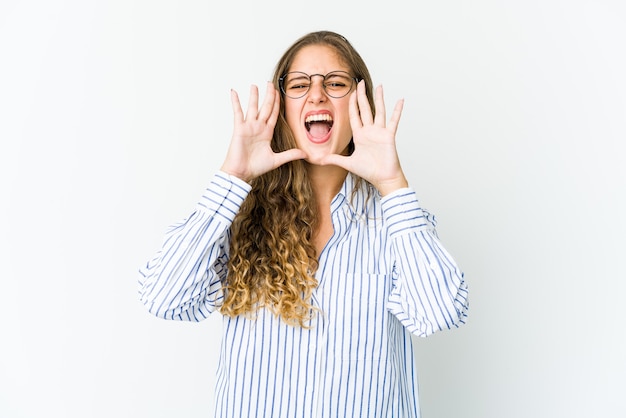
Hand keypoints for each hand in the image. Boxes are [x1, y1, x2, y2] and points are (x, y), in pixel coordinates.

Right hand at [220, 82, 305, 181]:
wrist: (242, 173)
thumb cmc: (256, 167)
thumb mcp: (277, 160)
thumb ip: (290, 155)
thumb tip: (305, 154)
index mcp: (267, 133)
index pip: (273, 114)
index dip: (277, 104)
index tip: (279, 93)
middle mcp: (258, 127)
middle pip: (265, 107)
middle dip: (269, 95)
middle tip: (270, 83)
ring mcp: (248, 127)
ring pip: (252, 107)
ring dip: (254, 96)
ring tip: (255, 85)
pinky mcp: (239, 128)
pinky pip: (237, 112)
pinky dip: (235, 102)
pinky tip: (234, 92)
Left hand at [322, 81, 407, 195]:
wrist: (383, 179)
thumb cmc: (369, 171)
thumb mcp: (348, 163)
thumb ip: (335, 159)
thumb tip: (320, 160)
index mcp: (360, 135)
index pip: (354, 116)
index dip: (352, 104)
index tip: (351, 92)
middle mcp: (370, 131)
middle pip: (365, 109)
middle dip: (362, 96)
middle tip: (360, 82)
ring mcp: (380, 132)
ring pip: (379, 111)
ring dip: (379, 98)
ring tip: (379, 86)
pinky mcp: (389, 136)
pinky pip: (394, 120)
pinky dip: (397, 110)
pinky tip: (400, 100)